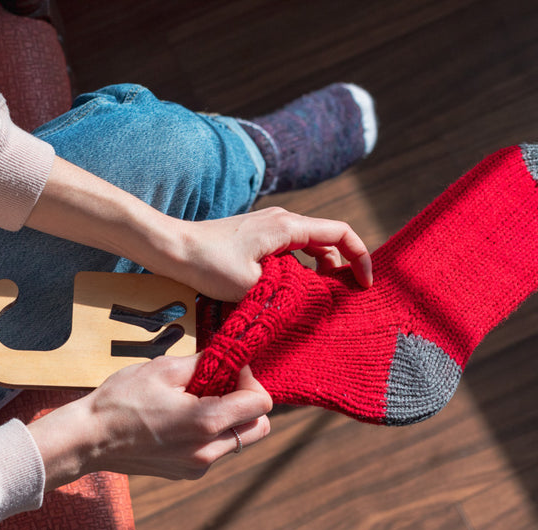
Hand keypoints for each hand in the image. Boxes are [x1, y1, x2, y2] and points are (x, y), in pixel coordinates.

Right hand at [29, 355, 272, 486]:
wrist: (88, 439)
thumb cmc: (121, 400)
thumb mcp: (163, 369)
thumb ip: (205, 363)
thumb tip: (228, 358)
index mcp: (207, 423)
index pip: (261, 404)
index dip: (251, 380)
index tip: (229, 369)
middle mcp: (209, 451)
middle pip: (259, 428)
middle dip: (248, 403)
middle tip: (221, 385)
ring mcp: (198, 467)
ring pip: (238, 441)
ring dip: (229, 419)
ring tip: (197, 401)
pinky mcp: (187, 473)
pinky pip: (215, 451)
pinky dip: (210, 434)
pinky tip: (181, 420)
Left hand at [171, 207, 373, 301]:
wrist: (173, 248)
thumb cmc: (209, 264)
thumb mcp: (255, 285)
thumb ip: (292, 291)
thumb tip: (318, 300)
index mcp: (288, 227)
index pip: (342, 233)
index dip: (360, 257)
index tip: (364, 284)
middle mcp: (283, 221)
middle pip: (328, 243)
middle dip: (341, 269)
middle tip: (342, 300)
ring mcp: (269, 227)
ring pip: (308, 249)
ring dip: (319, 273)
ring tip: (318, 301)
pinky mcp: (257, 238)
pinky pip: (291, 252)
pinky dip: (300, 271)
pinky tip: (291, 293)